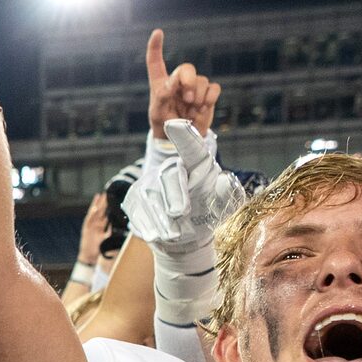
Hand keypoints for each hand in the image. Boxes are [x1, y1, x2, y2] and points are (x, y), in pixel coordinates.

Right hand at [75, 191, 111, 265]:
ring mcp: (91, 226)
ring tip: (101, 196)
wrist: (89, 256)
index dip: (109, 206)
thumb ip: (111, 233)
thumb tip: (119, 228)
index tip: (112, 198)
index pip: (106, 214)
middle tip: (107, 193)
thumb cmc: (98, 249)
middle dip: (104, 202)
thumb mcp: (107, 240)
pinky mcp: (86, 229)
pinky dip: (91, 214)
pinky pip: (89, 220)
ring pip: (95, 213)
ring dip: (98, 205)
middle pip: (101, 211)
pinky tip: (94, 208)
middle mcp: (96, 225)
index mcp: (102, 226)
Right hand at [124, 119, 243, 254]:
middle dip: (175, 194)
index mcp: (195, 165)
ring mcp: (150, 184)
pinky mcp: (135, 200)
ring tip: (173, 235)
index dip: (184, 137)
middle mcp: (171, 169)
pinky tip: (155, 235)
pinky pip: (137, 210)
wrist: (184, 237)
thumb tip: (226, 182)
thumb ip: (226, 192)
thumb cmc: (205, 214)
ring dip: (162, 218)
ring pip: (150, 196)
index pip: (192, 149)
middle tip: (180, 212)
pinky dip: (146, 224)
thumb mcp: (222, 204)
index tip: (176, 125)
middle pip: (170, 175)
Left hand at [143, 29, 218, 134]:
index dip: (156, 47)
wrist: (181, 139)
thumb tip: (173, 83)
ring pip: (201, 80)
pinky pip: (214, 88)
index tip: (158, 32)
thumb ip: (162, 96)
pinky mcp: (208, 94)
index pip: (156, 61)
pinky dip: (210, 98)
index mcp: (161, 83)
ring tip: (191, 111)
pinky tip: (202, 108)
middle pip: (187, 68)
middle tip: (187, 99)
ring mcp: (194, 87)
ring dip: (198, 97)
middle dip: (189, 81)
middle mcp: (178, 81)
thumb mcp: (157, 113)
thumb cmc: (164, 124)